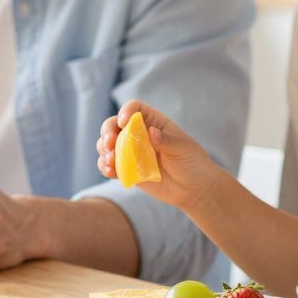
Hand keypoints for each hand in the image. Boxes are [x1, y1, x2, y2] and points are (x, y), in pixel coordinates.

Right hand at [94, 99, 218, 213]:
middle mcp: (138, 134)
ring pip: (107, 145)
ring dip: (103, 150)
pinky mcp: (127, 169)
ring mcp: (131, 152)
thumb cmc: (191, 162)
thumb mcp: (182, 148)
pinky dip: (105, 166)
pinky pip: (110, 165)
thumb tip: (151, 132)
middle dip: (107, 132)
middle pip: (114, 125)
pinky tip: (109, 170)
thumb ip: (166, 141)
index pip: (134, 109)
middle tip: (110, 143)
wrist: (193, 189)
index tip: (124, 122)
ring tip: (110, 159)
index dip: (126, 111)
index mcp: (152, 122)